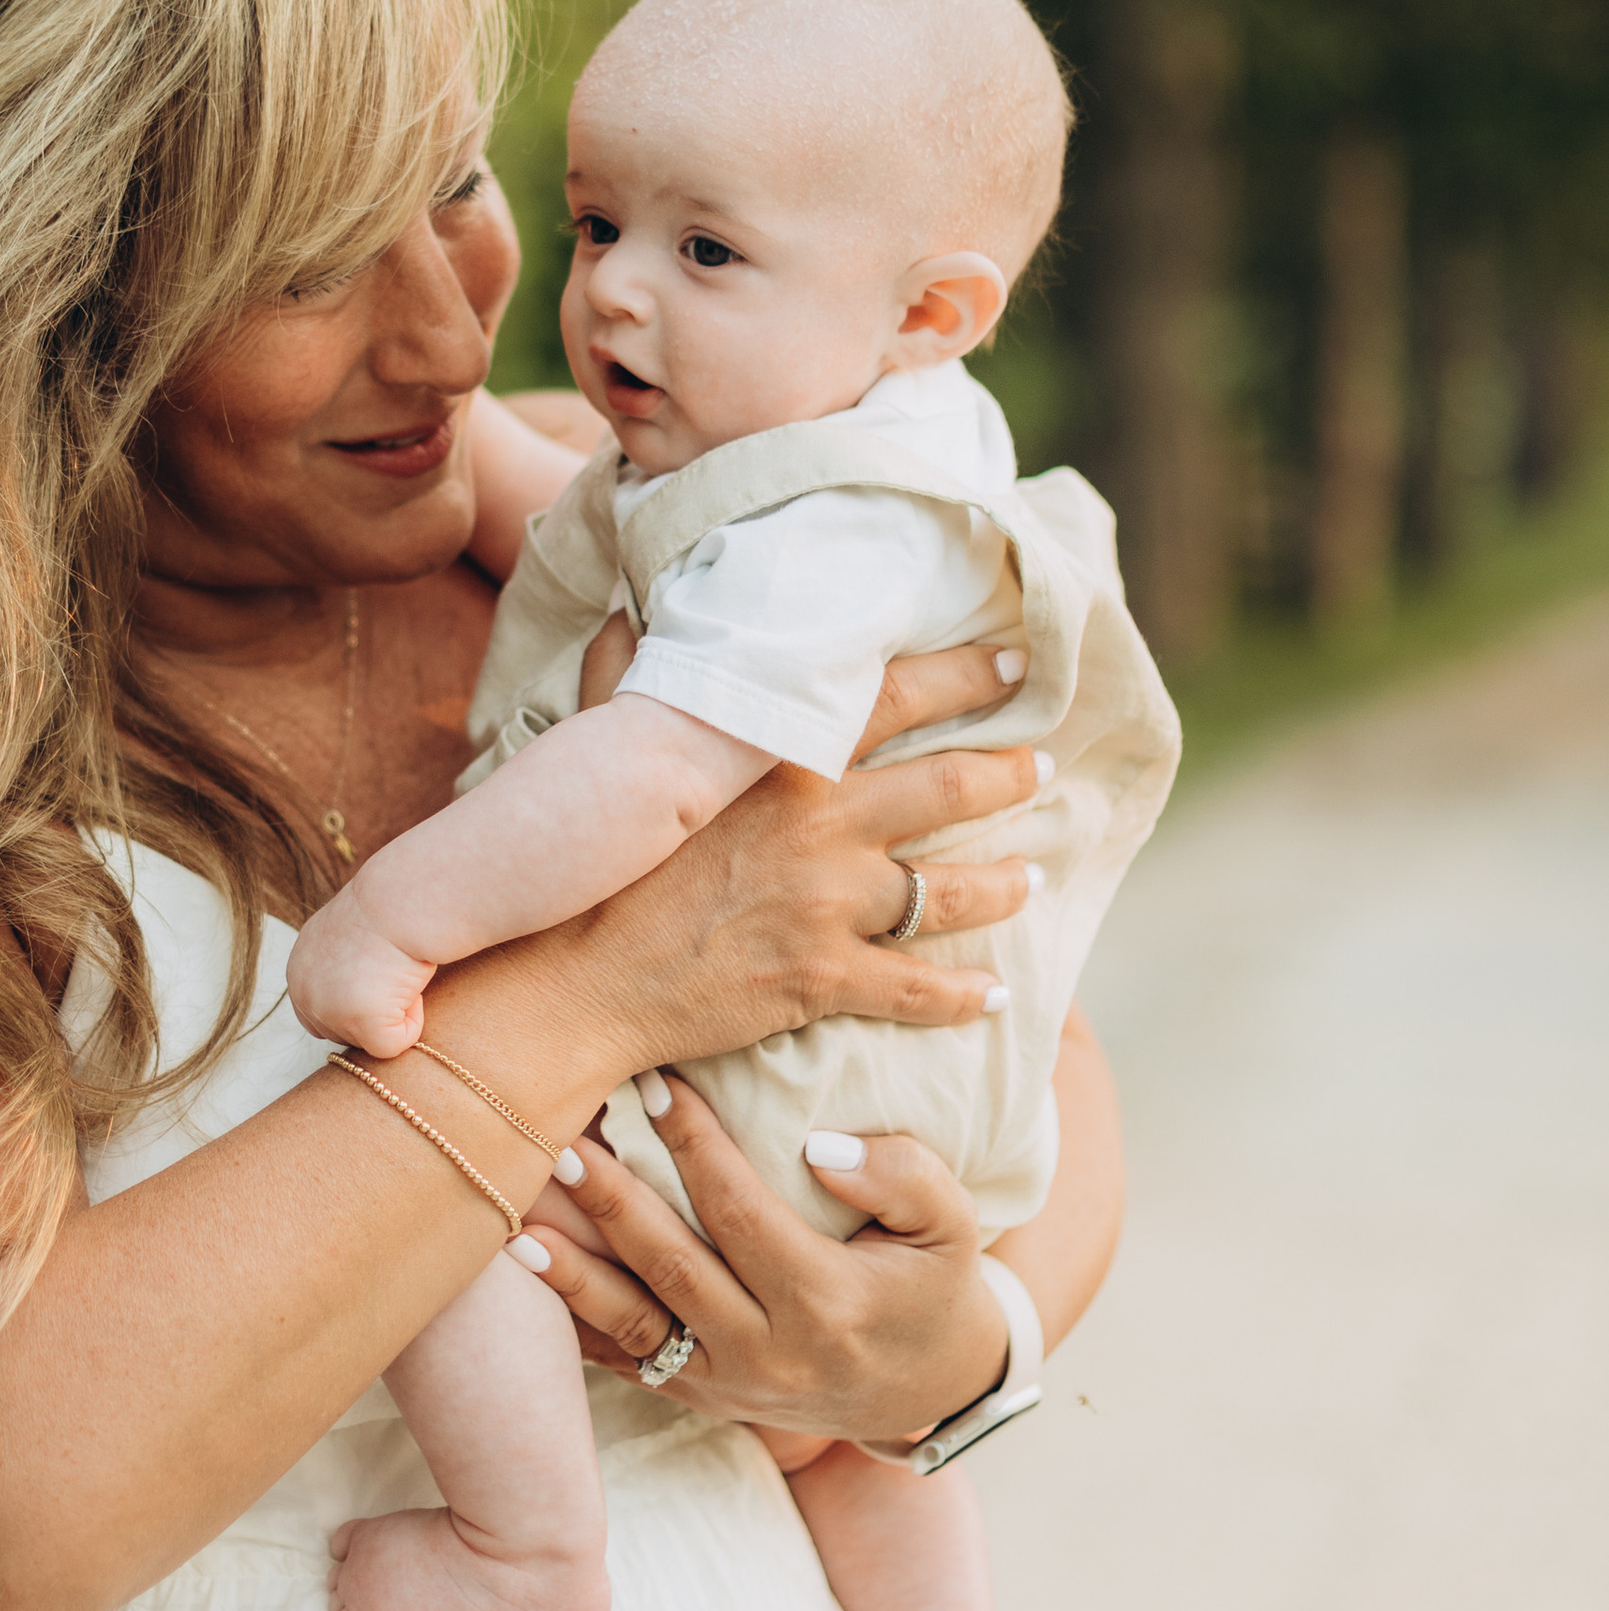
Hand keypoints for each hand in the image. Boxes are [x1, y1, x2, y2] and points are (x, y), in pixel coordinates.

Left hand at [285, 885, 435, 1056]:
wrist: (402, 898)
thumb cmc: (386, 907)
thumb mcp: (345, 936)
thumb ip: (338, 968)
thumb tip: (356, 991)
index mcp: (299, 969)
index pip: (318, 1015)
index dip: (354, 1006)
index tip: (377, 977)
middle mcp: (304, 992)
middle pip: (341, 1033)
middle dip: (372, 1014)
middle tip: (392, 972)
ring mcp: (329, 1010)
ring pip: (368, 1040)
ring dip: (393, 1014)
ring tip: (400, 973)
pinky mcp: (361, 1023)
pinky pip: (394, 1045)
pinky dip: (412, 1023)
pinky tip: (411, 987)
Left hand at [509, 1078, 1005, 1448]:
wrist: (932, 1390)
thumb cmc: (934, 1285)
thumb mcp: (952, 1226)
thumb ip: (904, 1176)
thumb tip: (822, 1146)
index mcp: (826, 1302)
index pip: (740, 1212)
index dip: (693, 1146)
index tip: (657, 1083)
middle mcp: (768, 1353)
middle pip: (670, 1267)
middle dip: (610, 1202)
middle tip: (561, 1140)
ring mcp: (726, 1385)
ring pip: (632, 1325)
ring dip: (570, 1270)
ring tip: (518, 1218)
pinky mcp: (699, 1398)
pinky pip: (625, 1361)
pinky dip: (574, 1319)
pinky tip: (529, 1273)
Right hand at [525, 640, 1039, 1084]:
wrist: (571, 977)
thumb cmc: (585, 861)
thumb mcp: (598, 748)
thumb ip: (623, 678)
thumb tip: (621, 615)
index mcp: (779, 756)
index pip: (896, 696)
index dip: (964, 674)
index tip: (1012, 661)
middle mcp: (821, 822)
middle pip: (950, 786)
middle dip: (1008, 772)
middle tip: (1038, 765)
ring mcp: (830, 904)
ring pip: (951, 890)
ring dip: (1004, 882)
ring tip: (1031, 874)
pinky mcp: (825, 979)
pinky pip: (919, 989)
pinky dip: (964, 995)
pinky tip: (993, 994)